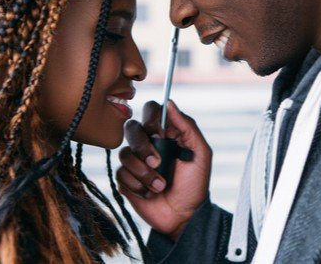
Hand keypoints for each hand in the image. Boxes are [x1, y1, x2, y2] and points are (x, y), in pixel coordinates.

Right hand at [117, 100, 211, 239]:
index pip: (150, 111)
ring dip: (143, 172)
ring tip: (160, 185)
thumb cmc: (195, 184)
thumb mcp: (201, 153)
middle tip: (158, 162)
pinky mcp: (126, 179)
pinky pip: (120, 173)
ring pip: (124, 153)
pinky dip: (136, 184)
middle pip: (132, 128)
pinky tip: (149, 193)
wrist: (184, 216)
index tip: (161, 133)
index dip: (151, 118)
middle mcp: (148, 144)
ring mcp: (136, 161)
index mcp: (166, 133)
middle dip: (143, 146)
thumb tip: (170, 103)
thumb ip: (188, 126)